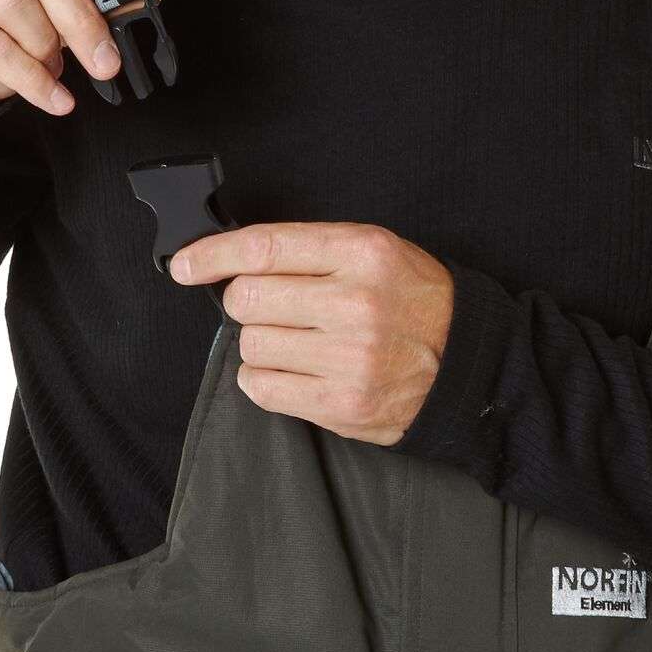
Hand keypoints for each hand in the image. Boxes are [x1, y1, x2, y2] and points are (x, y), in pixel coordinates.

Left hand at [168, 222, 453, 444]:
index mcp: (361, 252)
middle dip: (249, 302)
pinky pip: (262, 388)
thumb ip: (308, 250)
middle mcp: (355, 303)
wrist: (466, 364)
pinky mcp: (342, 403)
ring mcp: (349, 357)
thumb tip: (230, 260)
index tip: (185, 265)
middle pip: (247, 298)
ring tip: (300, 342)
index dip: (212, 255)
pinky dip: (265, 378)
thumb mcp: (373, 250)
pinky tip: (295, 370)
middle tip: (277, 308)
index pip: (264, 248)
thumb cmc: (412, 302)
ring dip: (261, 343)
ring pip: (251, 345)